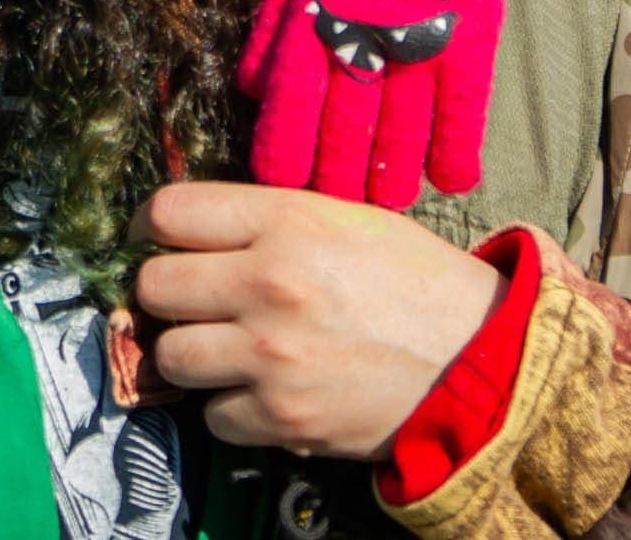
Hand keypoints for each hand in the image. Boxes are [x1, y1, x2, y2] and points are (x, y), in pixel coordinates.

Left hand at [132, 181, 501, 460]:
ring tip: (223, 347)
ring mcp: (271, 357)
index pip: (168, 213)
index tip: (156, 238)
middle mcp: (268, 285)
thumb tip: (196, 227)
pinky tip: (261, 390)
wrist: (478, 359)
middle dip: (166, 292)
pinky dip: (230, 408)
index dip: (152, 226)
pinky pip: (213, 415)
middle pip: (154, 286)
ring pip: (171, 355)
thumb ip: (267, 218)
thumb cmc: (415, 281)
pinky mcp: (283, 418)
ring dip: (191, 353)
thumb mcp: (344, 218)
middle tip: (191, 299)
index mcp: (285, 223)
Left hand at [244, 0, 515, 207]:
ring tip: (385, 207)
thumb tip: (246, 93)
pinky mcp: (468, 43)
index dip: (283, 160)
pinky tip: (448, 181)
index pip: (290, 113)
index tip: (277, 193)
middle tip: (331, 220)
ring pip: (402, 139)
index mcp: (312, 25)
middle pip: (343, 139)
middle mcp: (362, 42)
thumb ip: (271, 33)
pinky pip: (462, 117)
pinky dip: (455, 155)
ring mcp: (420, 45)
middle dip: (334, 186)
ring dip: (392, 182)